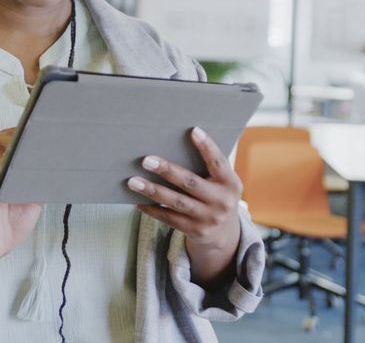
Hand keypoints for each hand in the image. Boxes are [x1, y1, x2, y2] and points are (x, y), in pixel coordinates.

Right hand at [0, 127, 41, 268]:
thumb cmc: (15, 222)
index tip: (29, 134)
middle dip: (4, 138)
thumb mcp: (35, 201)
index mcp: (9, 169)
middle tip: (16, 145)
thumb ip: (39, 184)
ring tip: (2, 159)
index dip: (16, 135)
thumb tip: (55, 170)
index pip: (9, 142)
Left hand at [128, 126, 242, 253]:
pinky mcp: (195, 231)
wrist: (224, 233)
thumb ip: (207, 167)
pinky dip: (152, 209)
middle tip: (146, 160)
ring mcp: (208, 218)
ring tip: (133, 181)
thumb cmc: (216, 194)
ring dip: (153, 190)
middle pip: (191, 183)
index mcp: (230, 183)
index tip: (194, 130)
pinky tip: (137, 201)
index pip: (219, 162)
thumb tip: (173, 144)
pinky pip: (169, 218)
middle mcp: (222, 201)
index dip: (207, 147)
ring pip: (176, 202)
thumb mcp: (221, 182)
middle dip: (167, 171)